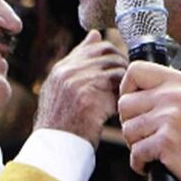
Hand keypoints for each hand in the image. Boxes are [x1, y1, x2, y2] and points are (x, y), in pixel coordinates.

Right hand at [34, 30, 127, 146]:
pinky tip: (118, 107)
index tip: (118, 68)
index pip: (94, 46)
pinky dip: (122, 95)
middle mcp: (68, 71)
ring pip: (116, 68)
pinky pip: (117, 86)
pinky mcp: (89, 96)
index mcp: (62, 68)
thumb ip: (78, 61)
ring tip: (121, 96)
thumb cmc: (62, 121)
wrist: (55, 146)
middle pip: (108, 53)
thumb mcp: (62, 88)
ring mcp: (78, 82)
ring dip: (124, 82)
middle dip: (122, 65)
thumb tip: (94, 34)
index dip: (111, 56)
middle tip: (124, 83)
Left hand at [118, 61, 180, 180]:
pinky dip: (140, 163)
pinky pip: (136, 152)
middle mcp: (174, 96)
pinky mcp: (165, 142)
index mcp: (180, 82)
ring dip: (136, 144)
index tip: (134, 105)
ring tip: (154, 148)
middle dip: (130, 122)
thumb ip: (167, 90)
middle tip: (146, 134)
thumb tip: (134, 90)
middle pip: (125, 104)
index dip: (127, 88)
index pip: (136, 70)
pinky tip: (153, 163)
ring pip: (127, 130)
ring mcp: (169, 118)